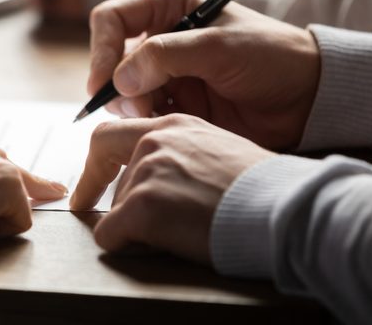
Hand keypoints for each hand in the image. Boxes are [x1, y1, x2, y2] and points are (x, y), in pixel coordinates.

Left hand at [70, 114, 274, 263]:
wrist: (284, 210)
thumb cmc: (263, 189)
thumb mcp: (218, 151)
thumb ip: (182, 154)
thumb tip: (159, 177)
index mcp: (173, 126)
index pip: (110, 136)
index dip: (94, 166)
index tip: (87, 188)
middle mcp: (154, 142)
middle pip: (110, 176)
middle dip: (112, 200)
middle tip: (119, 223)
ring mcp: (146, 172)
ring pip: (116, 209)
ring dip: (138, 227)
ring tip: (182, 231)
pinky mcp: (142, 206)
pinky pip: (111, 235)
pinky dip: (126, 246)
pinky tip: (160, 245)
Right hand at [87, 0, 320, 149]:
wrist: (307, 99)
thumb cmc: (271, 57)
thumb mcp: (218, 47)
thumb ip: (165, 57)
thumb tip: (119, 80)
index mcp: (170, 6)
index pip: (113, 20)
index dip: (101, 50)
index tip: (103, 84)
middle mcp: (162, 38)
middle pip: (112, 61)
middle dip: (118, 87)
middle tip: (138, 108)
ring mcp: (168, 75)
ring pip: (124, 94)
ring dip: (134, 109)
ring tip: (160, 117)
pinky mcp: (177, 106)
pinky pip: (144, 117)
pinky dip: (148, 125)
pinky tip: (170, 128)